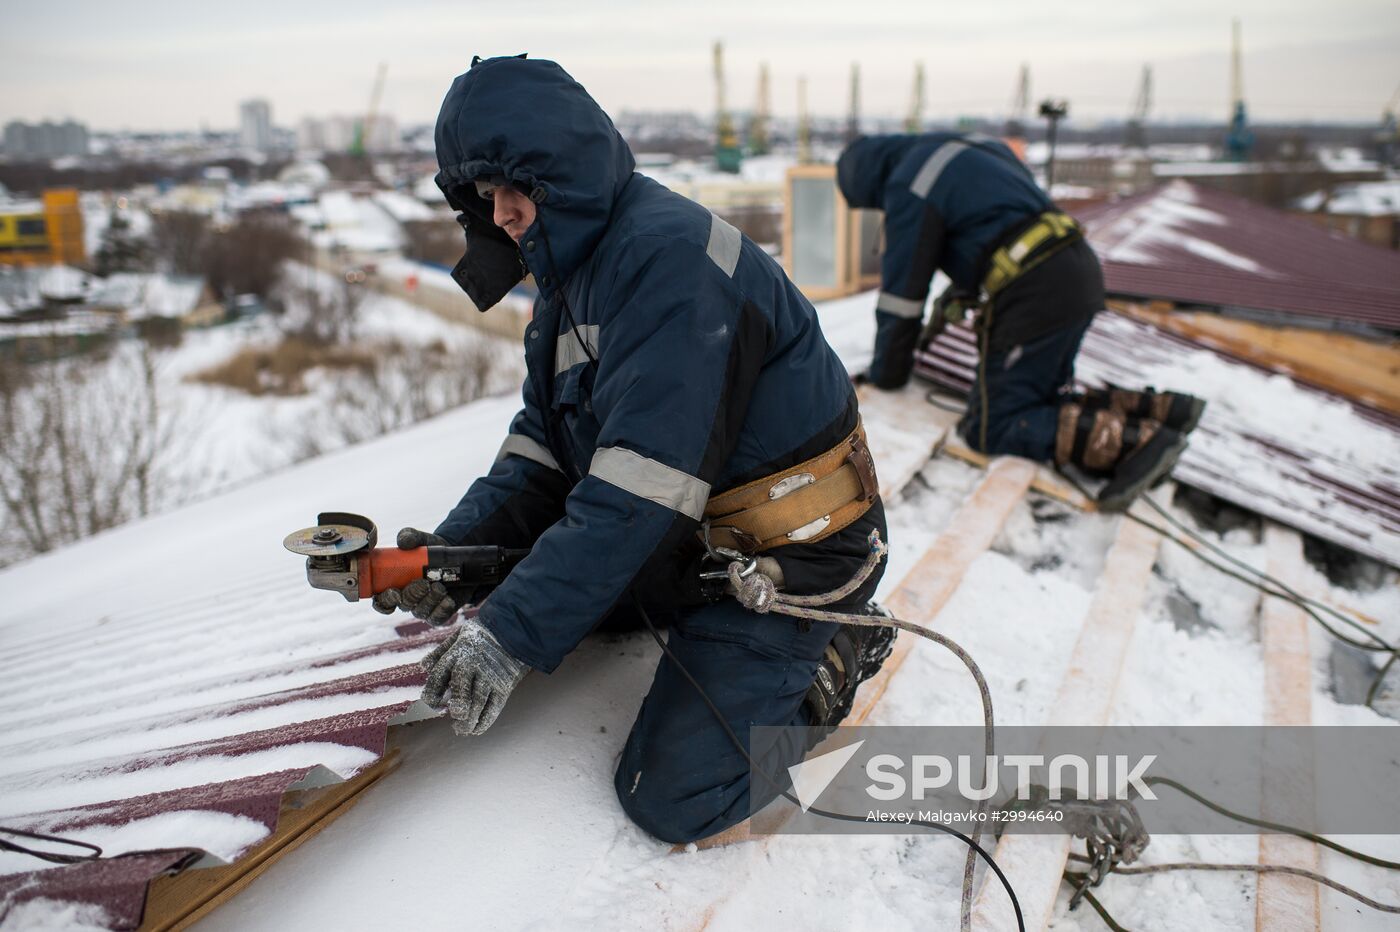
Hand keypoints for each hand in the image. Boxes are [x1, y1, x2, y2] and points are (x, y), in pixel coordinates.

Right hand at [372, 527, 459, 625]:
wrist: (456, 559)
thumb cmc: (430, 552)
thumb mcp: (421, 540)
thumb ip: (409, 536)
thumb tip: (403, 541)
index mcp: (394, 585)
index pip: (382, 600)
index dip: (384, 601)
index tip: (394, 592)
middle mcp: (407, 599)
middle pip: (403, 605)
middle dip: (412, 595)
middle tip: (423, 583)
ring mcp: (423, 608)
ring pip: (420, 611)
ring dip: (429, 600)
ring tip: (439, 586)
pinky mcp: (439, 613)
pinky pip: (437, 618)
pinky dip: (442, 609)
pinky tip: (447, 599)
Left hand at [420, 618, 530, 735]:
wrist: (514, 628)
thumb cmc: (482, 633)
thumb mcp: (458, 636)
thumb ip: (440, 652)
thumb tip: (423, 667)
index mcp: (456, 654)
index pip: (438, 677)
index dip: (432, 694)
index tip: (434, 703)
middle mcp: (471, 666)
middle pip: (461, 693)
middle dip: (457, 710)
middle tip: (454, 719)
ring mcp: (489, 676)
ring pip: (478, 704)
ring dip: (469, 721)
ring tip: (462, 730)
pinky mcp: (504, 685)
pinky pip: (494, 707)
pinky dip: (485, 721)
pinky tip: (477, 729)